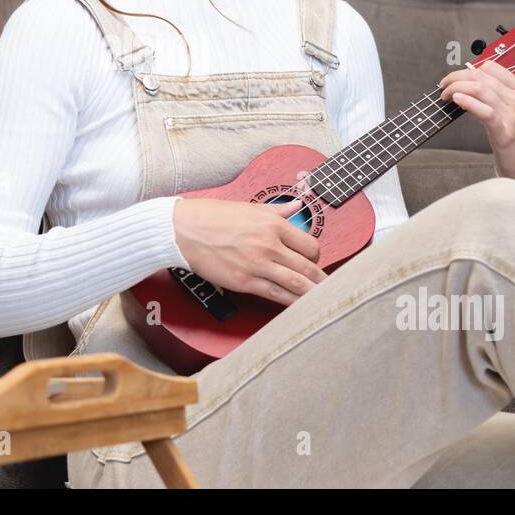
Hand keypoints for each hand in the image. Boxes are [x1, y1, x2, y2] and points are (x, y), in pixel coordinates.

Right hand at [172, 198, 327, 305]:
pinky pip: (275, 295)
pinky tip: (299, 307)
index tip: (315, 262)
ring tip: (324, 301)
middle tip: (332, 288)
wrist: (183, 229)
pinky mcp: (244, 281)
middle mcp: (269, 245)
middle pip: (307, 267)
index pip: (309, 245)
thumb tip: (297, 206)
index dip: (316, 256)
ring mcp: (257, 265)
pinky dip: (290, 302)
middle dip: (322, 280)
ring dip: (313, 294)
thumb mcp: (249, 207)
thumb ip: (277, 210)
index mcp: (273, 224)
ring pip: (296, 284)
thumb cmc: (212, 216)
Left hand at [438, 59, 514, 189]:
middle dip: (457, 77)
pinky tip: (457, 100)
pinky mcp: (505, 132)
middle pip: (482, 76)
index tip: (455, 77)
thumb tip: (467, 87)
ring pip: (481, 89)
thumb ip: (494, 97)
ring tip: (445, 95)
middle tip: (444, 85)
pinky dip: (469, 102)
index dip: (468, 69)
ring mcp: (513, 115)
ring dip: (457, 88)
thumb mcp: (511, 112)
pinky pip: (485, 111)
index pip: (492, 67)